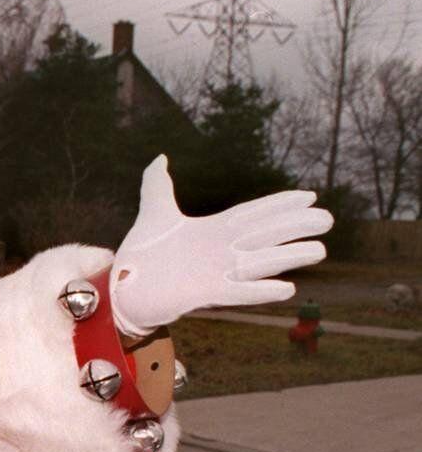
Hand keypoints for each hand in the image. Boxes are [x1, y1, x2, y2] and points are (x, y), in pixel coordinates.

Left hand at [110, 157, 331, 336]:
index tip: (309, 196)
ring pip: (259, 263)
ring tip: (320, 250)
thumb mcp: (153, 213)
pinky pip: (237, 293)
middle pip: (264, 236)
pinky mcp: (204, 294)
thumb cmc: (142, 255)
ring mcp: (215, 274)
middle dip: (295, 226)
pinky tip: (288, 288)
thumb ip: (157, 184)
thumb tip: (160, 157)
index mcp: (213, 231)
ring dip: (288, 257)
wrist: (123, 288)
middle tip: (328, 220)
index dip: (280, 205)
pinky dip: (260, 291)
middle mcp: (220, 252)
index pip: (253, 214)